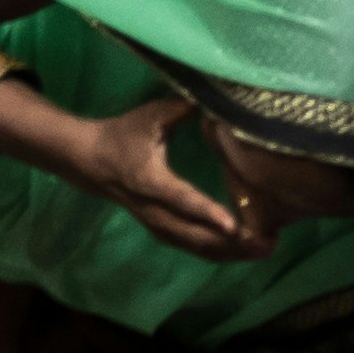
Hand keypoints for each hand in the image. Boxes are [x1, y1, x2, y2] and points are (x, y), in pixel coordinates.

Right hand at [49, 96, 264, 260]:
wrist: (87, 160)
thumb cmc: (120, 135)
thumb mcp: (149, 116)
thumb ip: (181, 109)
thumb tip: (218, 100)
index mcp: (149, 180)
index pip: (181, 199)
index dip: (206, 212)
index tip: (233, 225)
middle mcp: (152, 208)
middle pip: (192, 234)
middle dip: (229, 242)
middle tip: (265, 244)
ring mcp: (154, 222)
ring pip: (193, 245)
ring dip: (227, 252)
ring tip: (262, 250)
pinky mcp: (159, 228)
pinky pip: (190, 247)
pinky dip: (216, 252)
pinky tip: (241, 252)